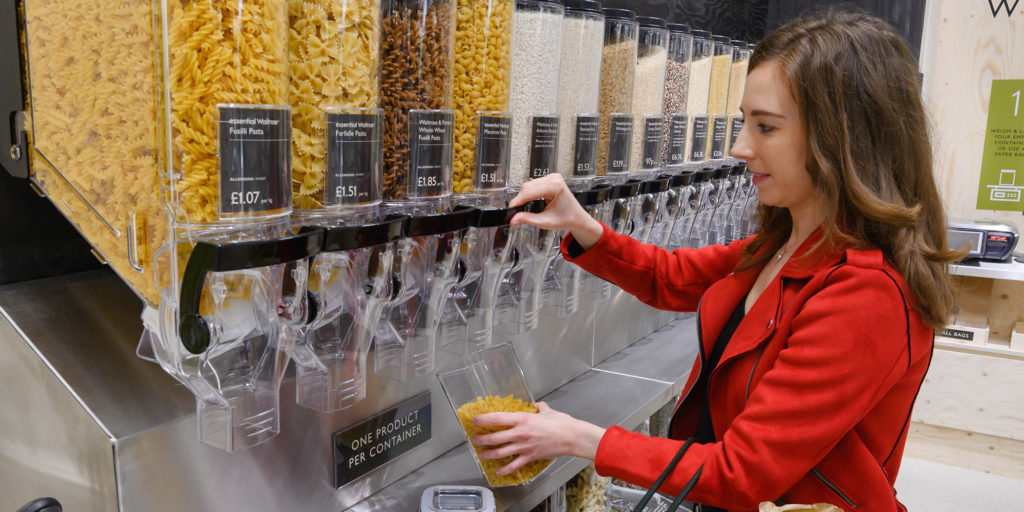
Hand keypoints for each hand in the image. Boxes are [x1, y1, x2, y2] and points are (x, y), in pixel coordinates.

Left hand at [471, 402, 605, 474]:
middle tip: (475, 439)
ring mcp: (524, 446)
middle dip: (481, 439)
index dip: (483, 419)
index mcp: (523, 419)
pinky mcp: (530, 457)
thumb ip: (540, 407)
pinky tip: (498, 470)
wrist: (572, 437)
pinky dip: (504, 469)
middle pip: (494, 438)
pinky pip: (513, 465)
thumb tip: (537, 405)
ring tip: (482, 454)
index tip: (474, 420)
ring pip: (500, 452)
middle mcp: (520, 433)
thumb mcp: (548, 411)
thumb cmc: (561, 423)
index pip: (497, 418)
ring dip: (488, 454)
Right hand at [508, 174, 603, 249]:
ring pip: (529, 185)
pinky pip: (533, 185)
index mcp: (555, 187)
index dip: (518, 201)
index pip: (529, 191)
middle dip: (520, 200)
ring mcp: (552, 177)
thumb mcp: (545, 222)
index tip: (510, 210)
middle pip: (527, 187)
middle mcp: (554, 179)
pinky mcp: (550, 179)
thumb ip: (528, 219)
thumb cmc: (566, 218)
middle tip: (516, 213)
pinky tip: (531, 202)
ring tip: (524, 209)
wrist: (577, 218)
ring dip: (524, 197)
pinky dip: (529, 194)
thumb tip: (513, 219)